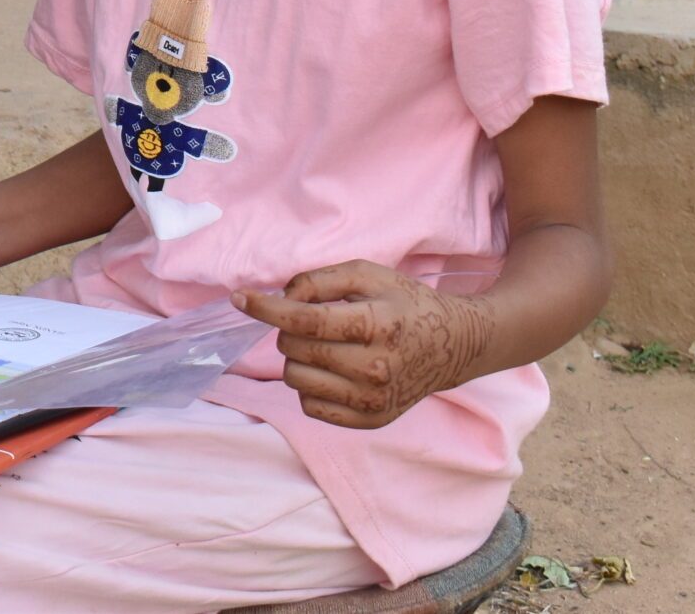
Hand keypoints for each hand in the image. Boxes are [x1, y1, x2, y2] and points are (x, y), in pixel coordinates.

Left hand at [236, 261, 493, 429]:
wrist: (454, 346)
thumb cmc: (405, 304)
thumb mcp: (368, 275)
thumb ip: (320, 280)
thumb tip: (281, 298)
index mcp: (377, 325)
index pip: (305, 321)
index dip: (265, 308)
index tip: (240, 298)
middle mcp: (376, 368)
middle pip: (294, 349)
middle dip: (289, 329)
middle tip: (313, 321)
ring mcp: (374, 399)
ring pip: (295, 379)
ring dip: (297, 359)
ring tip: (324, 346)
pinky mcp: (371, 420)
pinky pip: (310, 406)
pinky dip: (310, 386)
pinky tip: (332, 371)